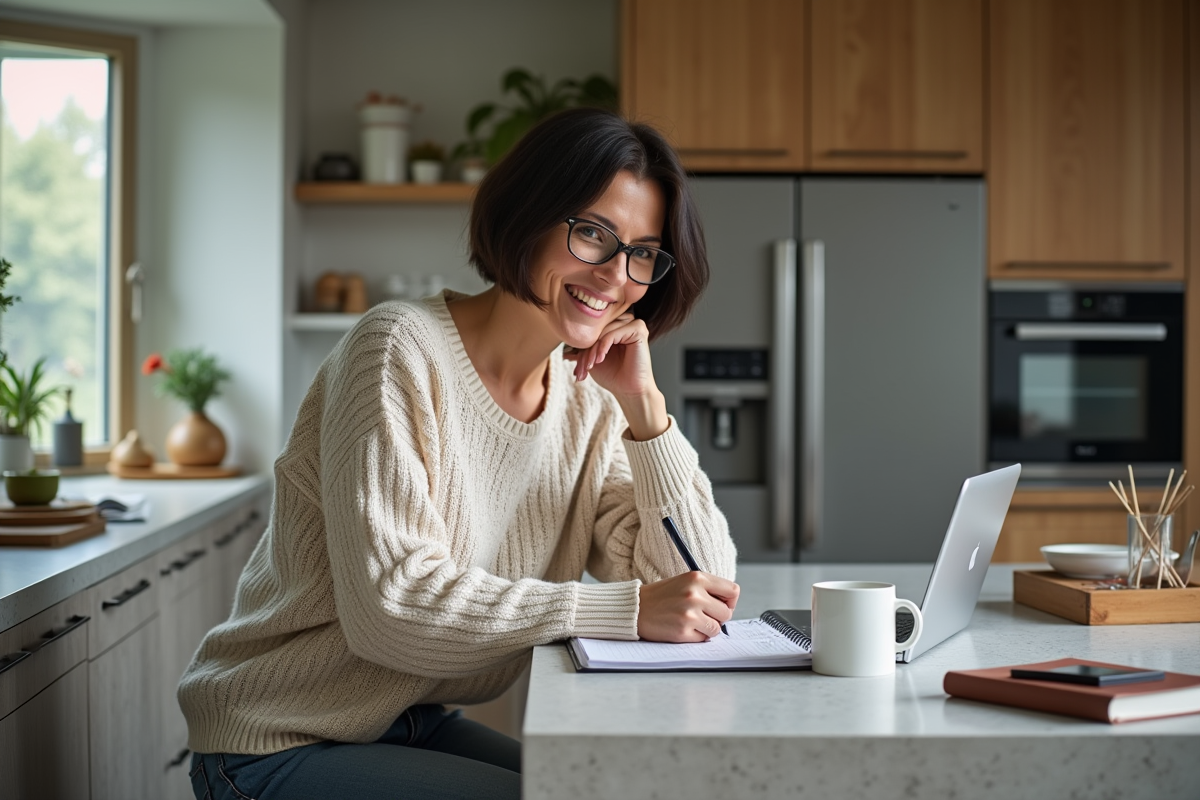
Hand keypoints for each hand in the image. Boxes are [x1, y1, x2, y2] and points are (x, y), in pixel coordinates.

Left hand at [563, 313, 668, 439]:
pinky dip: (603, 347)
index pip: (593, 328)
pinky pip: (613, 333)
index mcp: (615, 324)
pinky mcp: (638, 329)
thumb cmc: (613, 375)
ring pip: (603, 331)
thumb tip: (564, 350)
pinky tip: (600, 360)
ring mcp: (633, 323)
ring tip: (590, 366)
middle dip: (586, 349)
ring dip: (593, 350)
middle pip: (597, 329)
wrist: (629, 390)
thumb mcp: (591, 360)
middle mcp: (625, 320)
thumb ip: (580, 350)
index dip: (582, 345)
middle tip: (581, 368)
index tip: (576, 365)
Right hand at [637, 571, 739, 642]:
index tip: (721, 605)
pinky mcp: (683, 631)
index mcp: (697, 578)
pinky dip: (696, 637)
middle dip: (717, 617)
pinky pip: (703, 639)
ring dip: (707, 628)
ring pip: (717, 628)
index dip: (730, 601)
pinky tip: (683, 628)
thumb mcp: (685, 581)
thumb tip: (729, 605)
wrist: (636, 608)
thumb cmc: (661, 596)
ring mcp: (689, 613)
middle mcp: (695, 594)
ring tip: (691, 622)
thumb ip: (707, 589)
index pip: (733, 591)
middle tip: (702, 615)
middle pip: (727, 613)